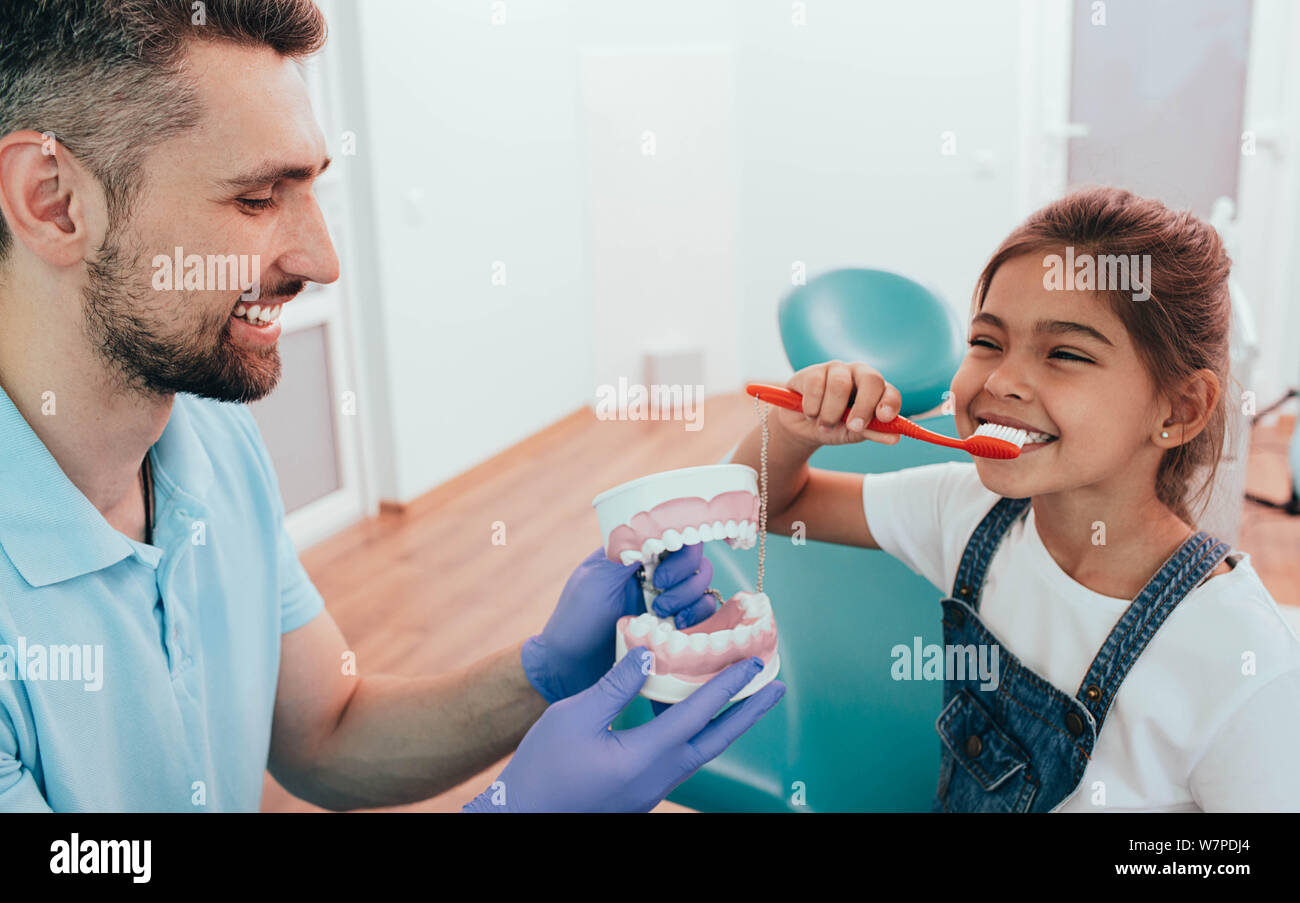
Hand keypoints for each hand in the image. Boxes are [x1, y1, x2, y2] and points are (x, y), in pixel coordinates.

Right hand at [464, 649, 785, 811]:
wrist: (520, 816)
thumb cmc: (541, 767)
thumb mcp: (574, 716)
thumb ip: (616, 685)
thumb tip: (648, 654)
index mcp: (645, 756)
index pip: (699, 714)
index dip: (728, 685)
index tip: (754, 664)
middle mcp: (658, 777)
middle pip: (717, 741)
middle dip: (749, 712)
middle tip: (776, 689)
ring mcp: (651, 791)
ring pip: (700, 753)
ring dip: (725, 725)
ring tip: (744, 701)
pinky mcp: (640, 795)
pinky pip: (679, 761)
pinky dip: (696, 736)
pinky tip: (692, 721)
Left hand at [521, 544, 719, 702]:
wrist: (571, 668)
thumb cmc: (577, 620)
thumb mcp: (597, 580)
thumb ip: (625, 553)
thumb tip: (653, 530)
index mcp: (634, 553)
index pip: (672, 532)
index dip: (679, 542)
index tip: (663, 566)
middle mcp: (655, 573)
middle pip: (694, 558)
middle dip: (683, 573)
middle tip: (659, 587)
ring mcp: (667, 599)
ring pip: (701, 585)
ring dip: (689, 596)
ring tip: (661, 612)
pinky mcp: (675, 627)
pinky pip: (703, 614)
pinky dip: (699, 616)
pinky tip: (679, 626)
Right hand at [776, 360, 902, 448]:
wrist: (801, 427)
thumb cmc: (833, 427)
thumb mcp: (853, 433)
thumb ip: (873, 432)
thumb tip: (894, 437)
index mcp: (874, 390)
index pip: (889, 391)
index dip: (889, 402)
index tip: (884, 418)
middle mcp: (858, 374)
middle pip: (871, 379)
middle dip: (863, 406)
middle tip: (853, 427)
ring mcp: (835, 370)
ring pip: (840, 385)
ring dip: (831, 413)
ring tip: (825, 426)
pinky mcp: (811, 372)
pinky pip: (815, 387)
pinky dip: (813, 408)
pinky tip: (811, 414)